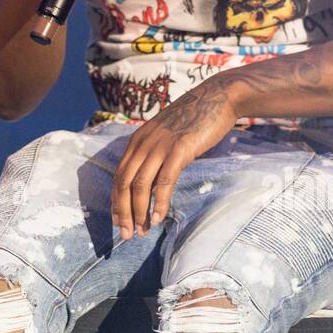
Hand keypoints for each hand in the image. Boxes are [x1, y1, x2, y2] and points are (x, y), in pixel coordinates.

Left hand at [110, 77, 236, 240]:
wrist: (217, 98)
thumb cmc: (194, 119)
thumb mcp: (166, 136)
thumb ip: (155, 154)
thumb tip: (151, 179)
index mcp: (138, 140)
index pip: (119, 175)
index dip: (116, 201)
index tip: (117, 222)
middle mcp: (143, 143)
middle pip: (123, 183)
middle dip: (123, 212)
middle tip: (125, 234)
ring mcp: (160, 146)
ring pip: (140, 185)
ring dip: (138, 212)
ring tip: (141, 231)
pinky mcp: (178, 150)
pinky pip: (163, 181)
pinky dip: (158, 202)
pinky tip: (158, 218)